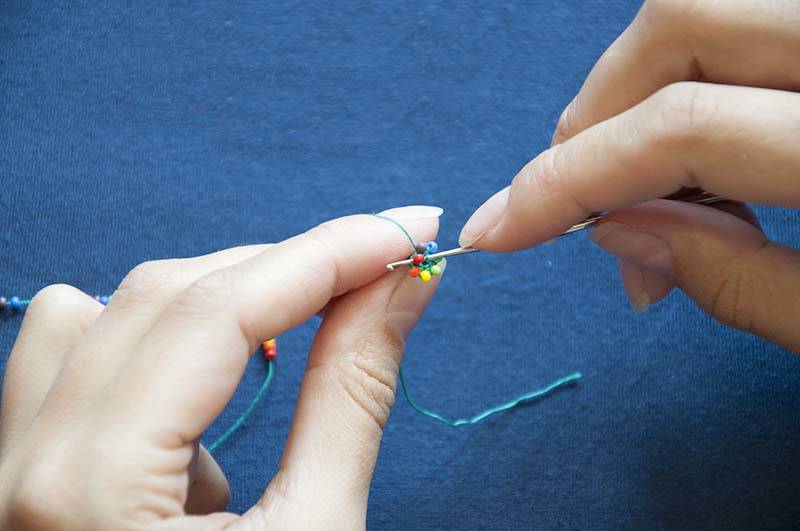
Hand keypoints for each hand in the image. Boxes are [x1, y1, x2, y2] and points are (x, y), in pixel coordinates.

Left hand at [0, 205, 443, 529]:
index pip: (224, 311)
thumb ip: (353, 393)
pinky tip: (207, 372)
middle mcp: (27, 461)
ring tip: (304, 309)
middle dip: (291, 265)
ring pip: (115, 306)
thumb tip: (401, 285)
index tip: (412, 226)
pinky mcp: (25, 461)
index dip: (331, 251)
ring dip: (223, 290)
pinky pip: (70, 344)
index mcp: (94, 489)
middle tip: (383, 264)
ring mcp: (11, 459)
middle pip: (170, 294)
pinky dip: (152, 326)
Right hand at [459, 0, 799, 350]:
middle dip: (596, 118)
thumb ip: (742, 280)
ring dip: (637, 90)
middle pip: (679, 25)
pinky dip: (689, 79)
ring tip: (644, 189)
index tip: (498, 229)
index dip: (570, 176)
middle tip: (584, 212)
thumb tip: (619, 231)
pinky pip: (739, 24)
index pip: (679, 126)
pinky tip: (699, 158)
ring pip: (701, 9)